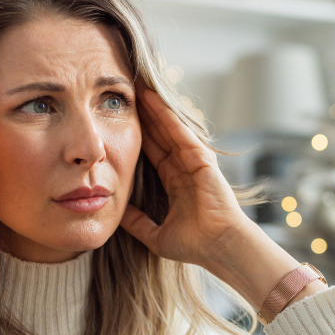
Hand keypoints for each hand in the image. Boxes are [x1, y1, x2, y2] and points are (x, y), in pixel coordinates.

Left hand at [119, 87, 253, 266]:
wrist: (218, 247)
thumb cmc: (194, 245)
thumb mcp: (155, 235)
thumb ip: (136, 223)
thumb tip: (117, 214)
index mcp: (176, 182)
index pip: (153, 153)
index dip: (139, 136)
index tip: (122, 121)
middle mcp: (185, 168)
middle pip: (160, 135)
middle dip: (145, 115)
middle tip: (128, 94)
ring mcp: (194, 161)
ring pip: (169, 128)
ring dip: (153, 108)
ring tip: (137, 87)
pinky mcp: (201, 158)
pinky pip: (180, 132)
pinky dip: (166, 115)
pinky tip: (153, 99)